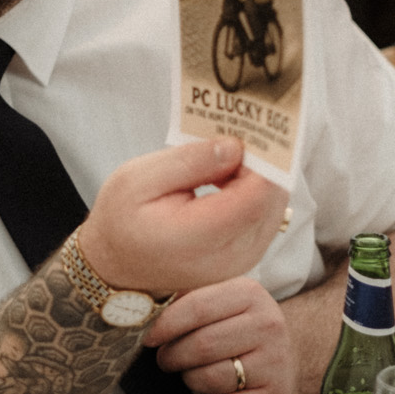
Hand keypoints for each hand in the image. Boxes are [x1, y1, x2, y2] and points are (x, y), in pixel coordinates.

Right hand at [77, 139, 287, 299]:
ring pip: (275, 207)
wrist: (119, 266)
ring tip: (229, 155)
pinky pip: (267, 217)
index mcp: (197, 237)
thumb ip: (189, 162)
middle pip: (272, 199)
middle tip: (240, 133)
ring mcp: (241, 261)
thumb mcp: (138, 178)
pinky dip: (256, 192)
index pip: (256, 194)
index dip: (262, 157)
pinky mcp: (246, 258)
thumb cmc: (122, 220)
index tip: (250, 127)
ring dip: (260, 176)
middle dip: (263, 163)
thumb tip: (235, 147)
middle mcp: (228, 256)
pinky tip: (231, 177)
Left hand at [142, 275, 295, 393]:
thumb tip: (146, 304)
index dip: (165, 324)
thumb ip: (187, 297)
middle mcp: (268, 325)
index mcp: (250, 294)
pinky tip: (214, 388)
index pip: (197, 307)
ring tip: (190, 371)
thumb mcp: (221, 299)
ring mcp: (276, 362)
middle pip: (202, 345)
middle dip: (172, 356)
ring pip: (210, 377)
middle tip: (165, 359)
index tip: (147, 336)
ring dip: (190, 378)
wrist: (284, 355)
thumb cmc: (239, 326)